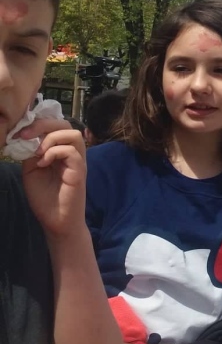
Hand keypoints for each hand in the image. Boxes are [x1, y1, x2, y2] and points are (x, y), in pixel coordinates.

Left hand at [20, 120, 86, 238]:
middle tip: (24, 136)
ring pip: (72, 134)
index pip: (55, 125)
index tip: (19, 133)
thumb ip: (31, 153)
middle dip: (42, 125)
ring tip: (37, 152)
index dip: (38, 123)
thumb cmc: (45, 197)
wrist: (55, 221)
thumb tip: (26, 137)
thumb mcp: (31, 170)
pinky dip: (54, 153)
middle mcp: (71, 152)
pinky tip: (43, 164)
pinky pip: (71, 151)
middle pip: (65, 124)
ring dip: (50, 138)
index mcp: (59, 150)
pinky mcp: (79, 170)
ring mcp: (77, 161)